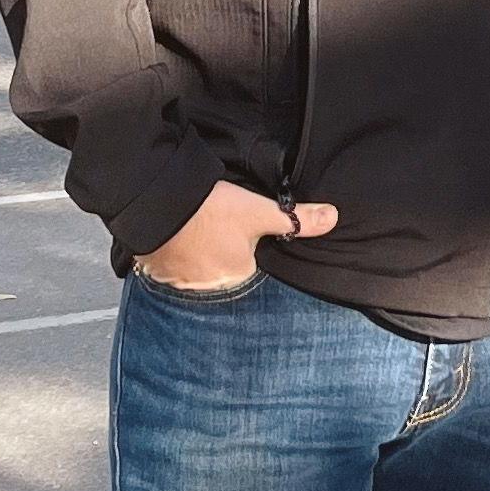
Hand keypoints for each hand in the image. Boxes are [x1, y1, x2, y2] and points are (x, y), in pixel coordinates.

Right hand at [136, 178, 339, 290]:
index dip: (244, 247)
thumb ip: (296, 219)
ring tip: (193, 230)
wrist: (157, 201)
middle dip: (219, 254)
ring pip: (195, 271)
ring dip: (195, 257)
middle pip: (222, 270)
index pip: (249, 266)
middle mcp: (209, 289)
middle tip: (212, 227)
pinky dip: (173, 257)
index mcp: (237, 277)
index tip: (235, 232)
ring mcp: (179, 284)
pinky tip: (174, 239)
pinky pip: (170, 269)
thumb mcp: (259, 210)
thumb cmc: (210, 209)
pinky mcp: (156, 273)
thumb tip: (333, 218)